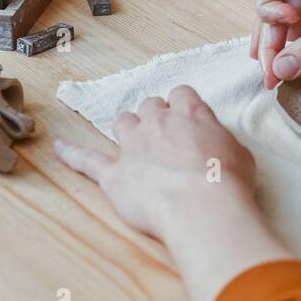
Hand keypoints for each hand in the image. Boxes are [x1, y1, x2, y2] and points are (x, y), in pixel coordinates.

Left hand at [55, 86, 254, 242]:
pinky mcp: (114, 174)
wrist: (202, 207)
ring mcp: (132, 146)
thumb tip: (218, 146)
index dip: (182, 107)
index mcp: (190, 113)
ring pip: (123, 123)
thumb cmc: (227, 182)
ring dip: (128, 129)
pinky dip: (71, 153)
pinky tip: (60, 148)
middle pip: (149, 107)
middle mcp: (158, 122)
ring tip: (133, 141)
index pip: (181, 94)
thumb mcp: (241, 154)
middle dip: (155, 117)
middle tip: (164, 135)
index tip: (187, 119)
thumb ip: (222, 142)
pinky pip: (86, 159)